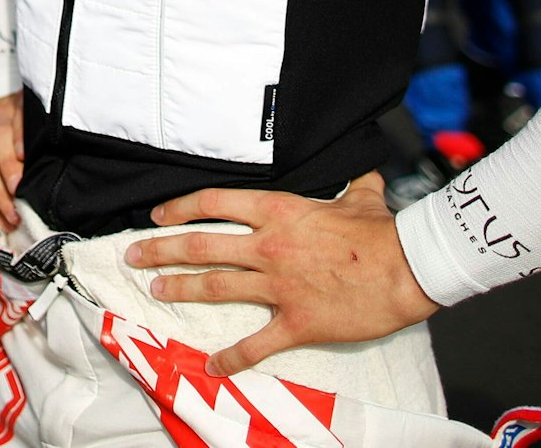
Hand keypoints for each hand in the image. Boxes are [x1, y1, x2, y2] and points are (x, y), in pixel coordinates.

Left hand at [123, 174, 437, 375]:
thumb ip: (351, 185)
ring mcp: (279, 285)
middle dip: (160, 250)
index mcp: (278, 211)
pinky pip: (255, 343)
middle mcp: (268, 246)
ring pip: (215, 287)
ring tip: (155, 290)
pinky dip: (231, 357)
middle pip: (200, 246)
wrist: (407, 269)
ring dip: (179, 289)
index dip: (179, 209)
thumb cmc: (382, 232)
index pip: (213, 204)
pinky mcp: (296, 321)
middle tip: (133, 254)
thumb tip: (362, 175)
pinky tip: (213, 365)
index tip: (157, 216)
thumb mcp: (361, 197)